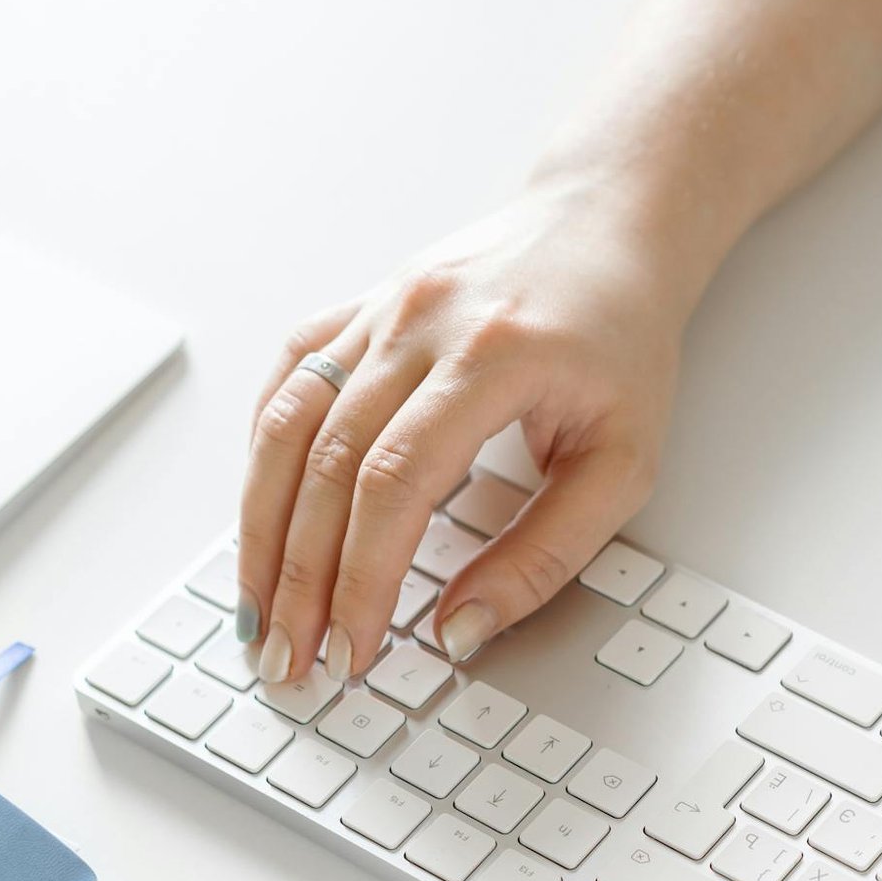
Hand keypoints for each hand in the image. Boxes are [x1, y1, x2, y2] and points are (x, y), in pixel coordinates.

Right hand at [235, 175, 684, 682]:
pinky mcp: (357, 307)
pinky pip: (288, 383)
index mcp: (493, 356)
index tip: (353, 651)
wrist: (608, 221)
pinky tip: (258, 520)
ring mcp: (379, 309)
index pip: (395, 483)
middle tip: (291, 659)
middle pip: (327, 465)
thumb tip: (462, 630)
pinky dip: (263, 458)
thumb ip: (547, 555)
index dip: (361, 578)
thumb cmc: (623, 339)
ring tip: (257, 612)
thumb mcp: (624, 463)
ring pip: (286, 425)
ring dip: (261, 530)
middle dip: (300, 578)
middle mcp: (420, 322)